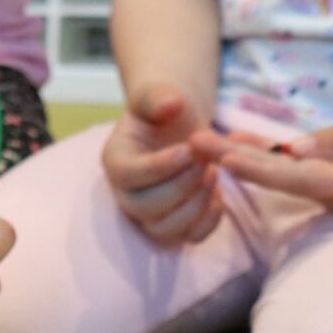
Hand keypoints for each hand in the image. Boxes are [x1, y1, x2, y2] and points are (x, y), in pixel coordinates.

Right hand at [103, 83, 222, 243]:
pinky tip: (218, 193)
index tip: (189, 149)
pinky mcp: (173, 225)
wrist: (178, 129)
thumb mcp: (158, 96)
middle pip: (145, 207)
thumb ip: (158, 96)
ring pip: (166, 228)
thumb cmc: (164, 112)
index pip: (127, 175)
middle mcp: (126, 193)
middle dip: (182, 185)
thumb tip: (171, 104)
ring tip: (212, 174)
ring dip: (196, 203)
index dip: (159, 167)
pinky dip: (209, 220)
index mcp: (115, 160)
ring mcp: (148, 214)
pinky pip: (190, 237)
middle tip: (206, 161)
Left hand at [189, 106, 332, 211]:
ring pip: (283, 170)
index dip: (259, 170)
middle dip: (235, 160)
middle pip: (281, 176)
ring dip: (243, 155)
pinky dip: (268, 151)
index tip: (224, 158)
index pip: (299, 178)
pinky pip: (297, 163)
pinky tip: (238, 140)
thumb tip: (297, 153)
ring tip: (203, 140)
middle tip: (191, 142)